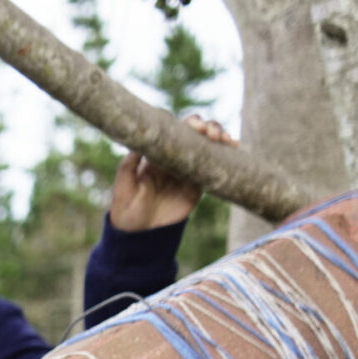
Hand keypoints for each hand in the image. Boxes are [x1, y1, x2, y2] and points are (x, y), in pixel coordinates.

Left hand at [107, 116, 235, 231]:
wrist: (141, 235)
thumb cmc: (126, 210)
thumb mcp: (123, 187)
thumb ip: (128, 166)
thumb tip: (137, 144)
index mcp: (156, 155)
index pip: (175, 131)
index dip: (188, 124)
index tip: (196, 126)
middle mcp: (174, 159)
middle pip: (195, 134)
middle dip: (207, 127)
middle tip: (211, 133)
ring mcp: (188, 170)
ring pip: (207, 146)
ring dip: (219, 136)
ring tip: (224, 140)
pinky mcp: (198, 185)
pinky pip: (214, 166)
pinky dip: (226, 155)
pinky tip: (234, 148)